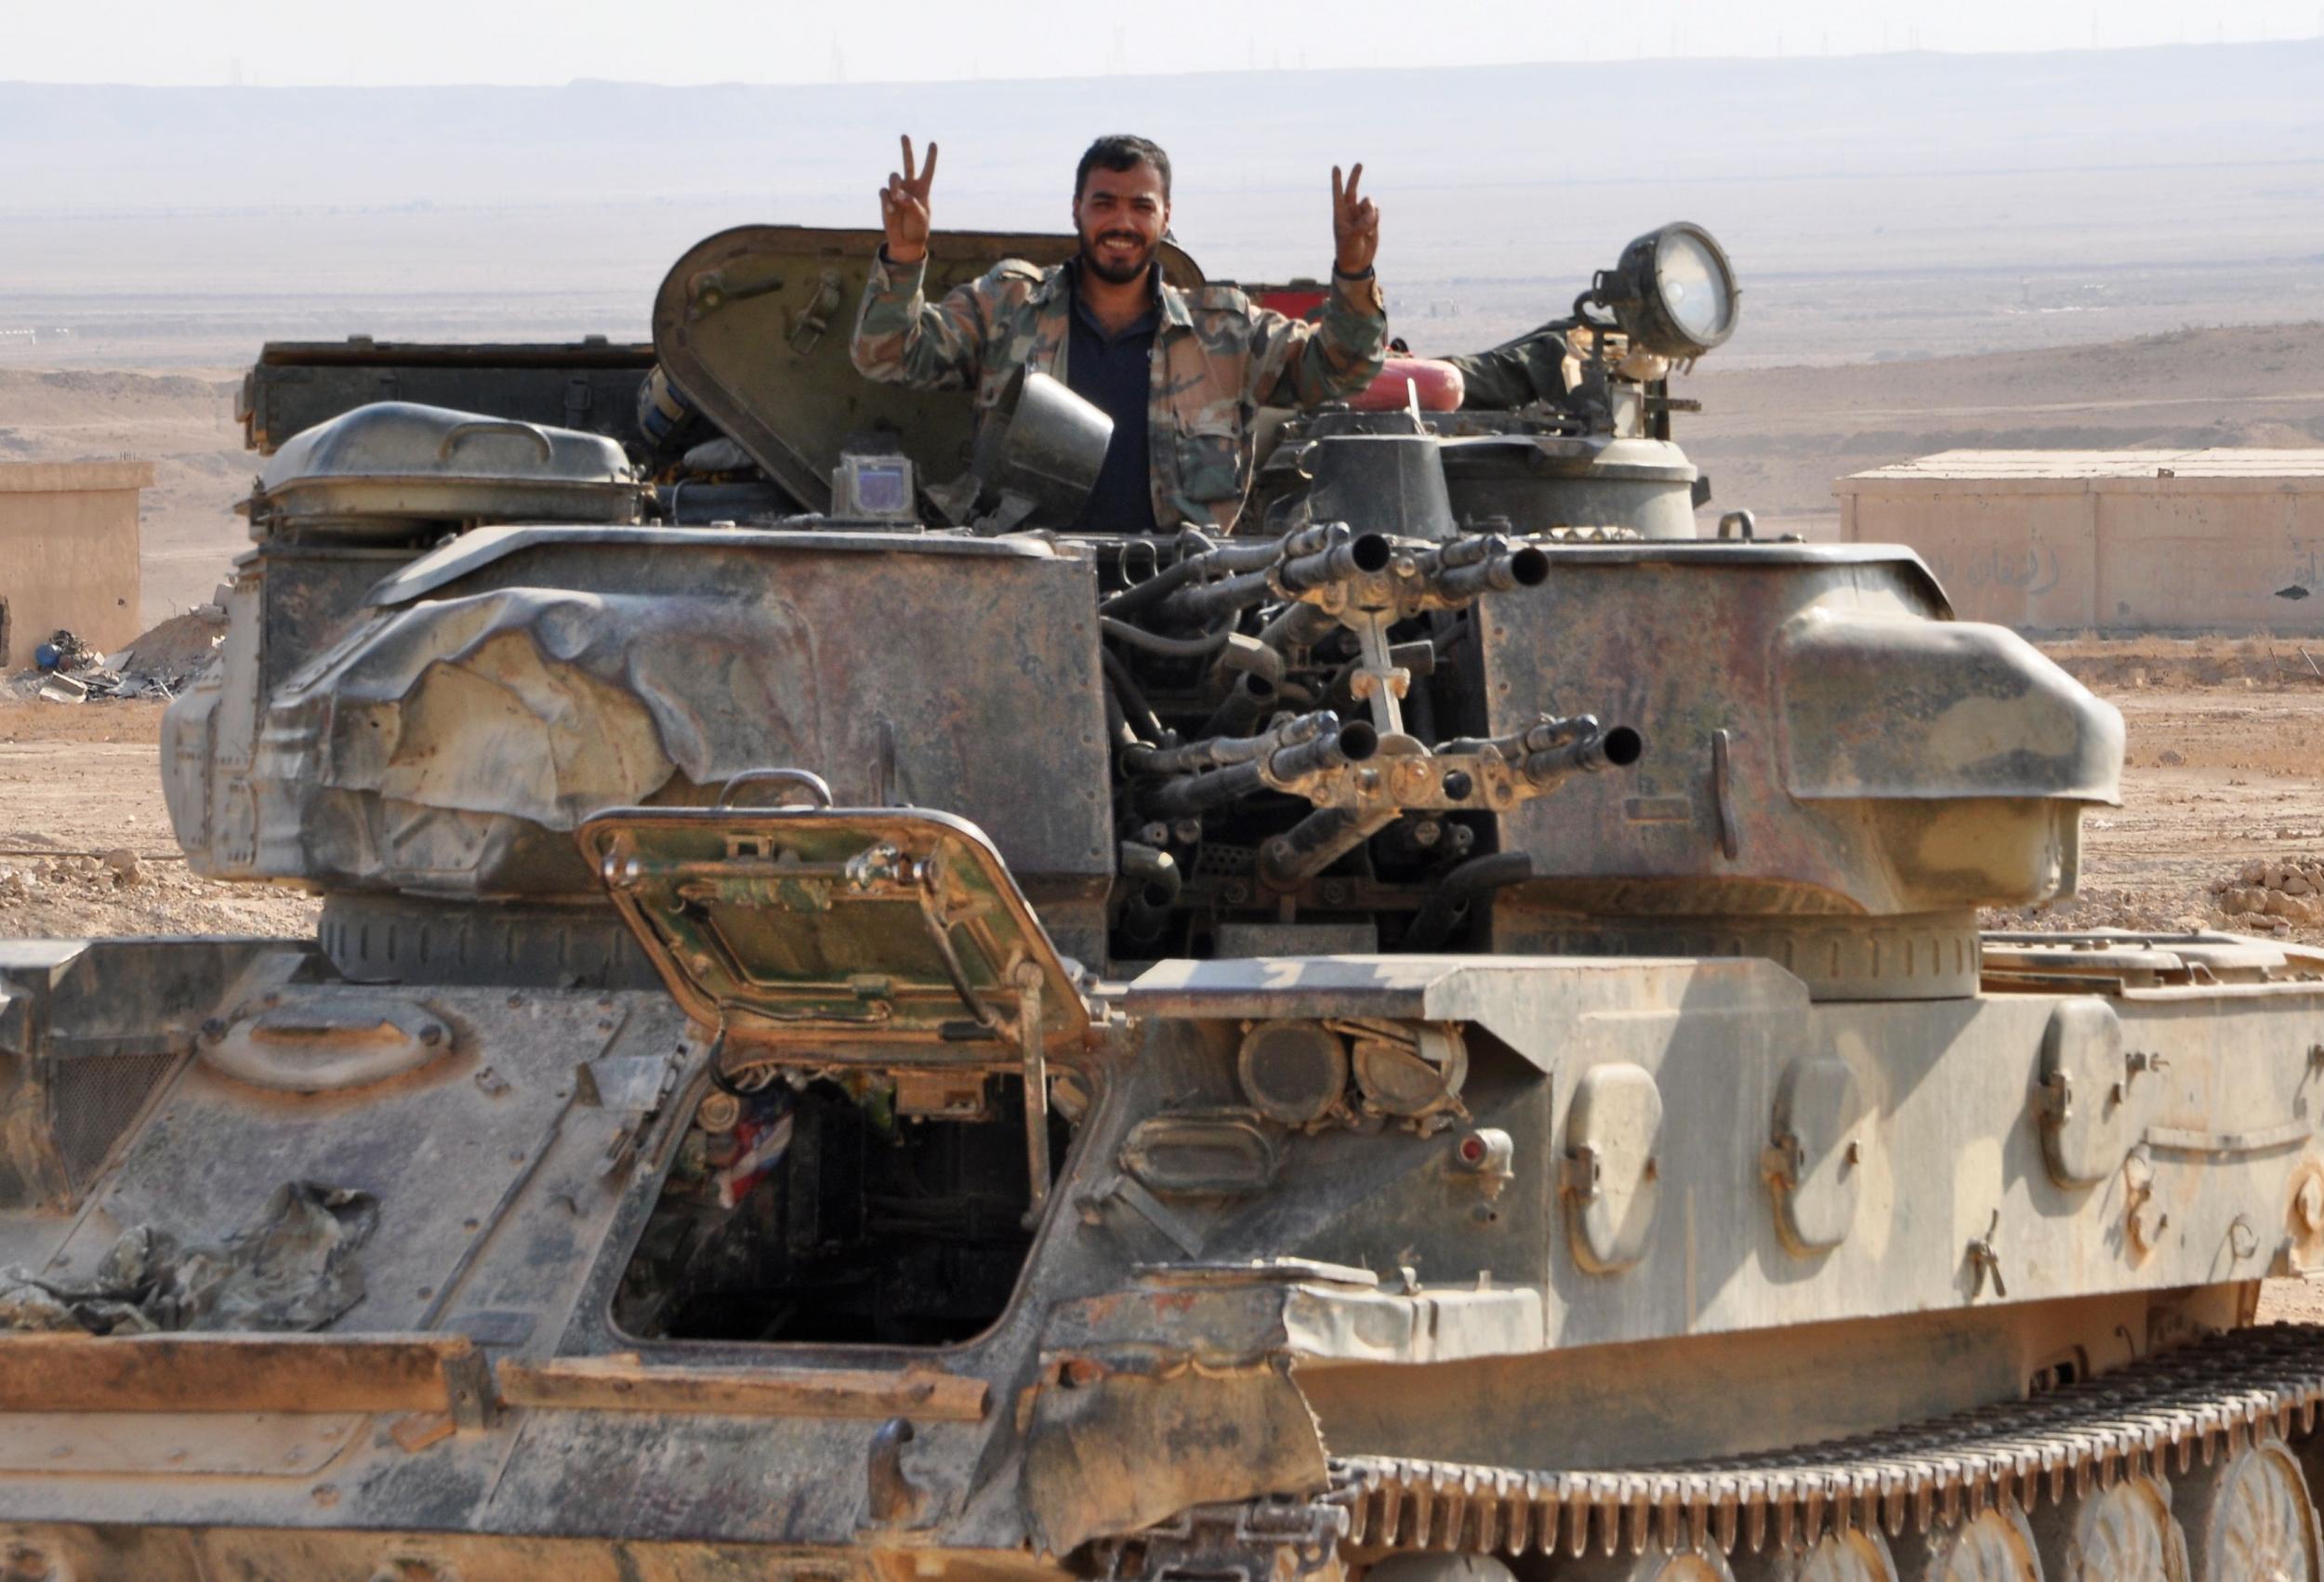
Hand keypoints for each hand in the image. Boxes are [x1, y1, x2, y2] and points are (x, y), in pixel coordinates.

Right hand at [879, 135, 937, 265]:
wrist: (905, 241)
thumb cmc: (918, 228)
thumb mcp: (920, 217)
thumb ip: (911, 203)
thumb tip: (898, 194)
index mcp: (923, 189)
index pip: (928, 170)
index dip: (930, 157)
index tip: (933, 143)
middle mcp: (910, 186)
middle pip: (908, 163)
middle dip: (906, 149)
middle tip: (905, 135)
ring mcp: (897, 191)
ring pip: (893, 177)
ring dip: (895, 186)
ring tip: (897, 199)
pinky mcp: (886, 198)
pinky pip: (884, 192)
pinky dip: (887, 201)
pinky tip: (891, 210)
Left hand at [1332, 163, 1378, 275]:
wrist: (1357, 263)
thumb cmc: (1348, 251)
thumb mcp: (1351, 239)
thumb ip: (1361, 225)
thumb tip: (1372, 213)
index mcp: (1340, 215)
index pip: (1338, 194)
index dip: (1337, 180)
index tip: (1336, 167)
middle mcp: (1350, 212)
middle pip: (1353, 189)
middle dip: (1355, 177)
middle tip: (1359, 164)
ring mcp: (1361, 215)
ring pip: (1369, 203)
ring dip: (1370, 213)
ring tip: (1367, 229)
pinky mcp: (1371, 219)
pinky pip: (1376, 211)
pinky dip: (1376, 218)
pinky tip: (1371, 230)